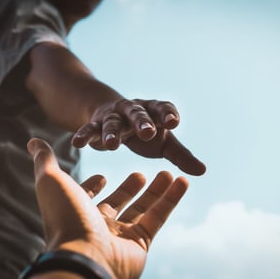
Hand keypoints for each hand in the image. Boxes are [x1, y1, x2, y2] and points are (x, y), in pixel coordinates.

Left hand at [27, 138, 188, 278]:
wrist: (84, 256)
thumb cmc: (66, 217)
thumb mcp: (52, 181)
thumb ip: (45, 160)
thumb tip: (33, 141)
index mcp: (78, 211)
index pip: (87, 197)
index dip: (94, 186)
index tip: (103, 176)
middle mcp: (98, 225)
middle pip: (119, 202)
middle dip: (130, 187)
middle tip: (140, 173)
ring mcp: (120, 235)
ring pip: (143, 209)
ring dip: (157, 190)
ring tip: (168, 172)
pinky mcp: (140, 243)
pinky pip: (159, 217)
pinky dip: (171, 199)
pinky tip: (181, 181)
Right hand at [71, 98, 205, 175]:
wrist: (115, 117)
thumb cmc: (145, 132)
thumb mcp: (164, 143)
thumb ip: (181, 156)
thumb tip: (203, 171)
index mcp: (154, 112)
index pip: (163, 109)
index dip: (168, 114)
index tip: (173, 123)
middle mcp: (134, 111)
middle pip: (138, 114)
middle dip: (142, 122)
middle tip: (148, 132)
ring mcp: (114, 116)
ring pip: (112, 122)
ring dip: (112, 132)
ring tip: (112, 146)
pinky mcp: (96, 124)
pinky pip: (89, 129)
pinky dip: (84, 135)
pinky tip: (77, 143)